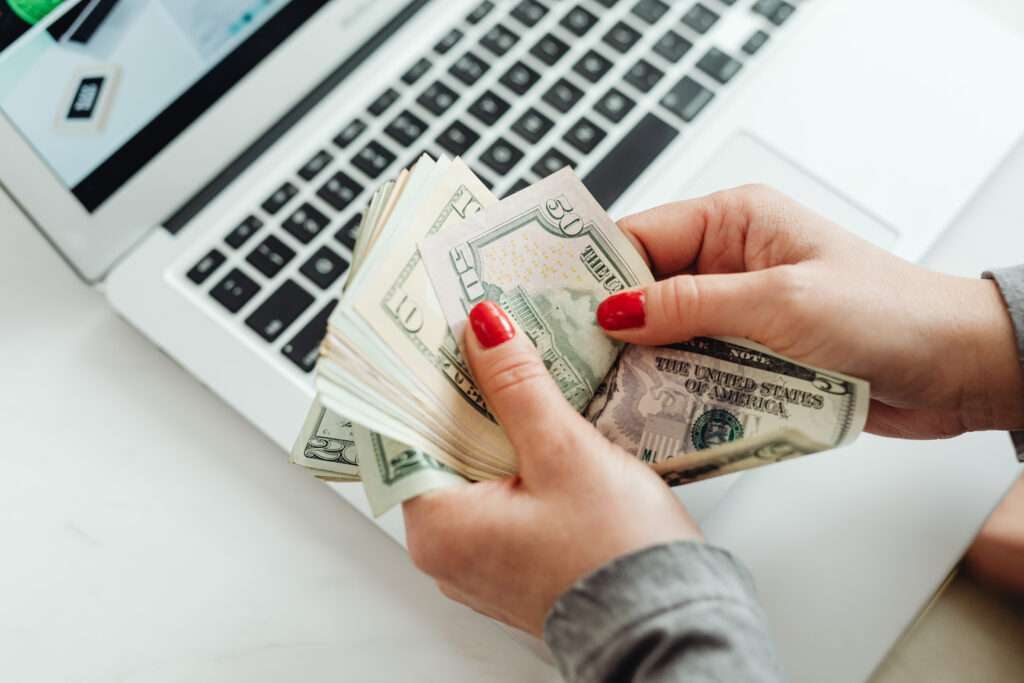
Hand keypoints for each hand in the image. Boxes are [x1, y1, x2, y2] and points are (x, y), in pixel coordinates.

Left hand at [402, 301, 701, 636]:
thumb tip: (484, 329)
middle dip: (467, 394)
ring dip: (498, 423)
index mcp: (438, 529)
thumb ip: (517, 385)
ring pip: (475, 468)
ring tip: (520, 371)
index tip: (438, 335)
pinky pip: (503, 492)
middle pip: (440, 449)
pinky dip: (518, 457)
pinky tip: (545, 425)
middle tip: (487, 339)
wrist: (672, 622)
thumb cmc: (615, 554)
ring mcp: (483, 558)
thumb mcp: (563, 452)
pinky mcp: (517, 559)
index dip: (420, 380)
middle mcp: (449, 551)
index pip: (404, 435)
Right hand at [599, 185, 1023, 438]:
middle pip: (644, 293)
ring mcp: (738, 312)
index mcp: (733, 221)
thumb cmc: (888, 313)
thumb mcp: (779, 301)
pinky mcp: (751, 355)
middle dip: (612, 331)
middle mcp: (729, 261)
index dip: (593, 274)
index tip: (552, 308)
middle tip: (570, 366)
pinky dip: (676, 392)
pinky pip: (696, 370)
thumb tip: (616, 313)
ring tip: (603, 398)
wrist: (957, 367)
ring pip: (665, 338)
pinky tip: (653, 415)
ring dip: (644, 368)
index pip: (639, 238)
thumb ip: (692, 306)